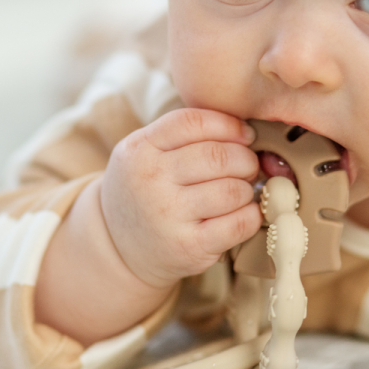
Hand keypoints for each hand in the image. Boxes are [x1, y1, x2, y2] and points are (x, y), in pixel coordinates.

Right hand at [101, 108, 261, 288]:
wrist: (117, 246)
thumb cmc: (144, 190)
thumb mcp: (144, 152)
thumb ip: (184, 135)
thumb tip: (245, 133)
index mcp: (140, 148)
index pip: (194, 122)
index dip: (229, 125)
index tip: (245, 136)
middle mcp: (151, 179)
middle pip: (218, 156)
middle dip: (245, 159)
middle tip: (248, 167)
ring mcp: (169, 215)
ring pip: (232, 190)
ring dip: (247, 189)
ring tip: (240, 191)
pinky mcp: (189, 246)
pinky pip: (238, 224)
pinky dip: (251, 215)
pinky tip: (244, 212)